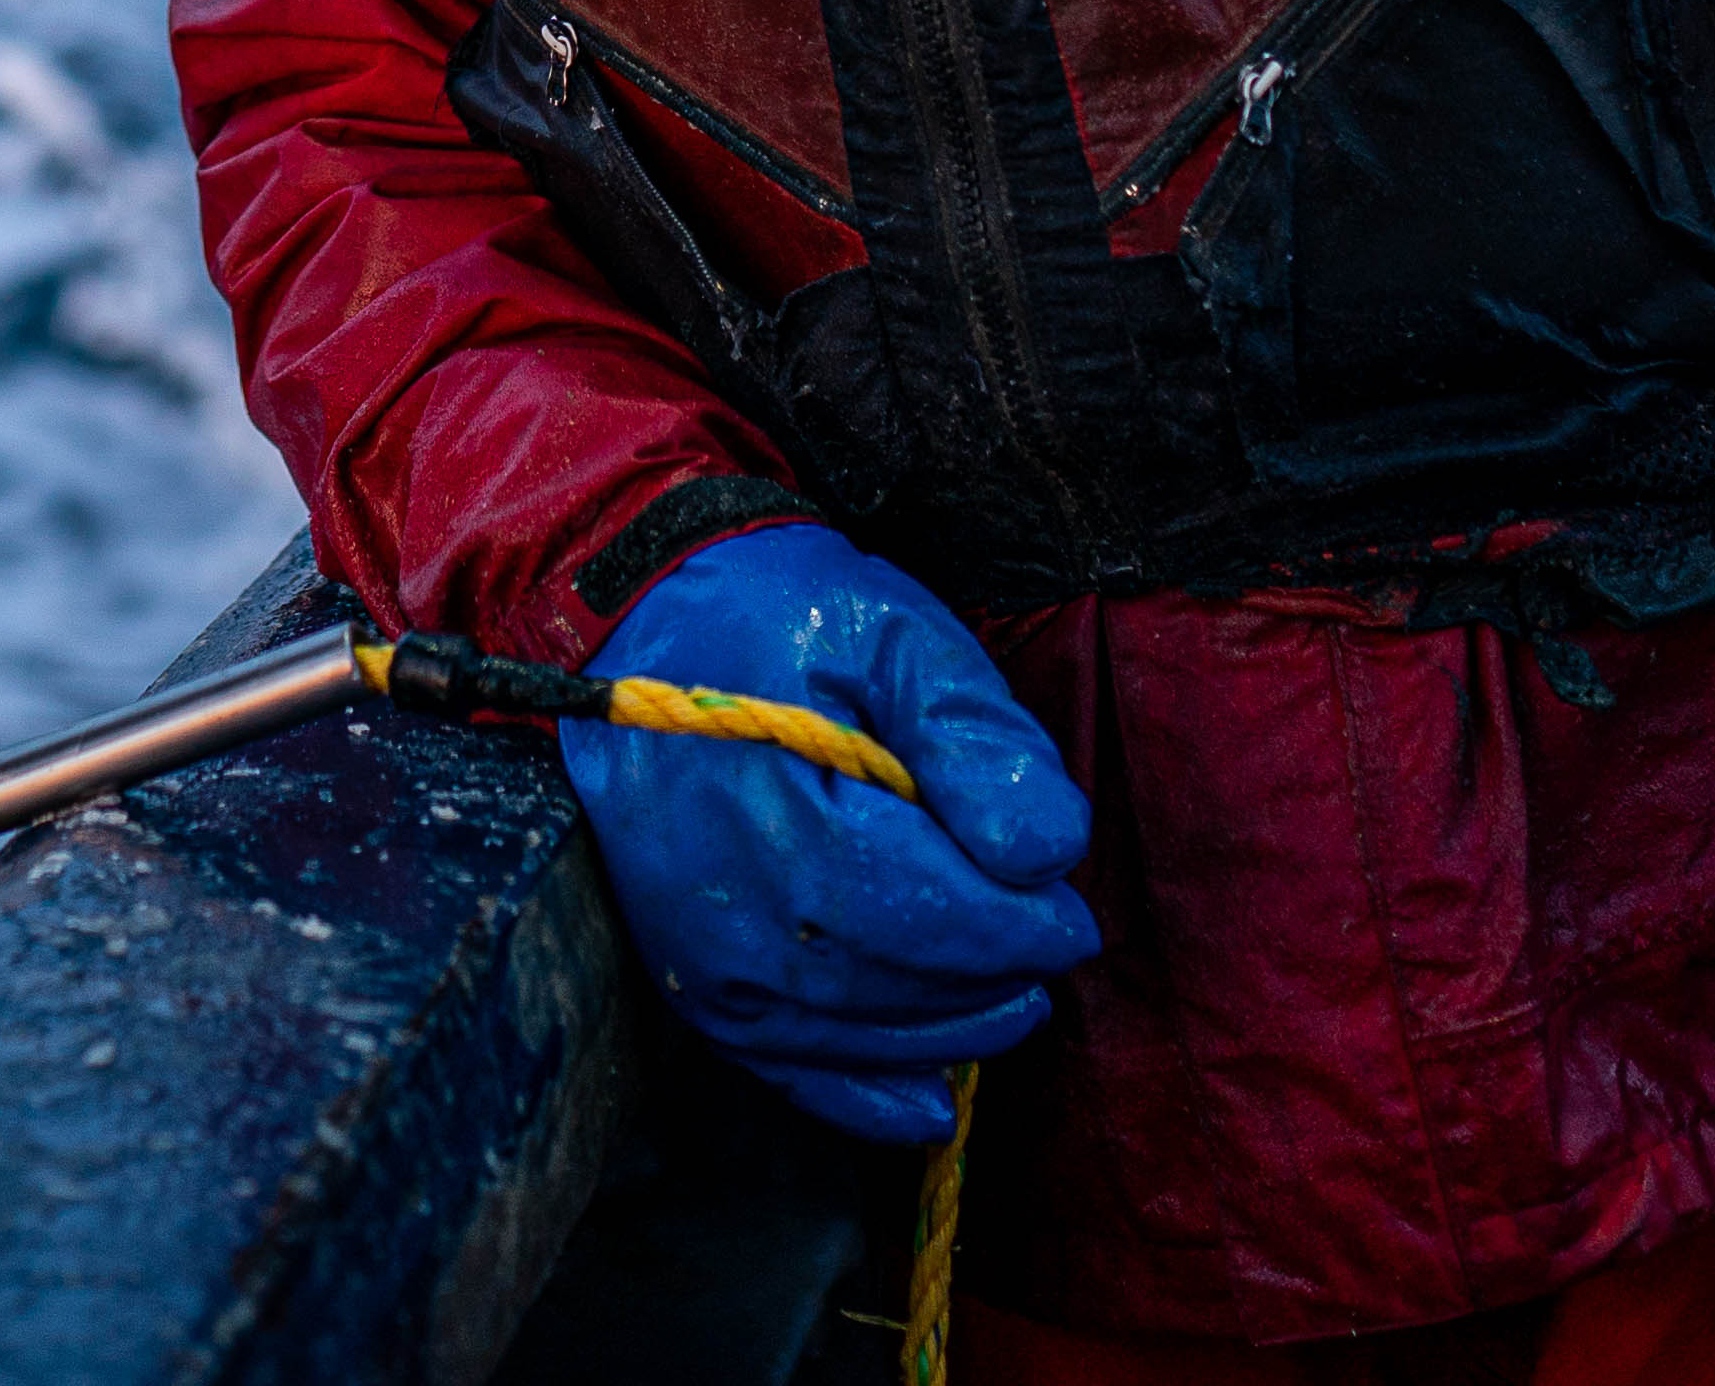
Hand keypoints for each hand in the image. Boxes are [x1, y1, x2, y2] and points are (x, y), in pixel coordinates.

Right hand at [562, 522, 1102, 1144]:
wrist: (642, 616)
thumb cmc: (781, 614)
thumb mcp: (897, 637)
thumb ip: (976, 739)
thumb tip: (1049, 854)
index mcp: (787, 812)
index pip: (938, 910)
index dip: (1024, 925)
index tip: (1071, 910)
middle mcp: (733, 903)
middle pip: (903, 980)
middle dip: (996, 973)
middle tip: (1051, 942)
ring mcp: (701, 952)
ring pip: (855, 1032)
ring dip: (948, 1029)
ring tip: (1011, 998)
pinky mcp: (687, 974)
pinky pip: (781, 1064)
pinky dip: (858, 1094)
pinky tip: (925, 1101)